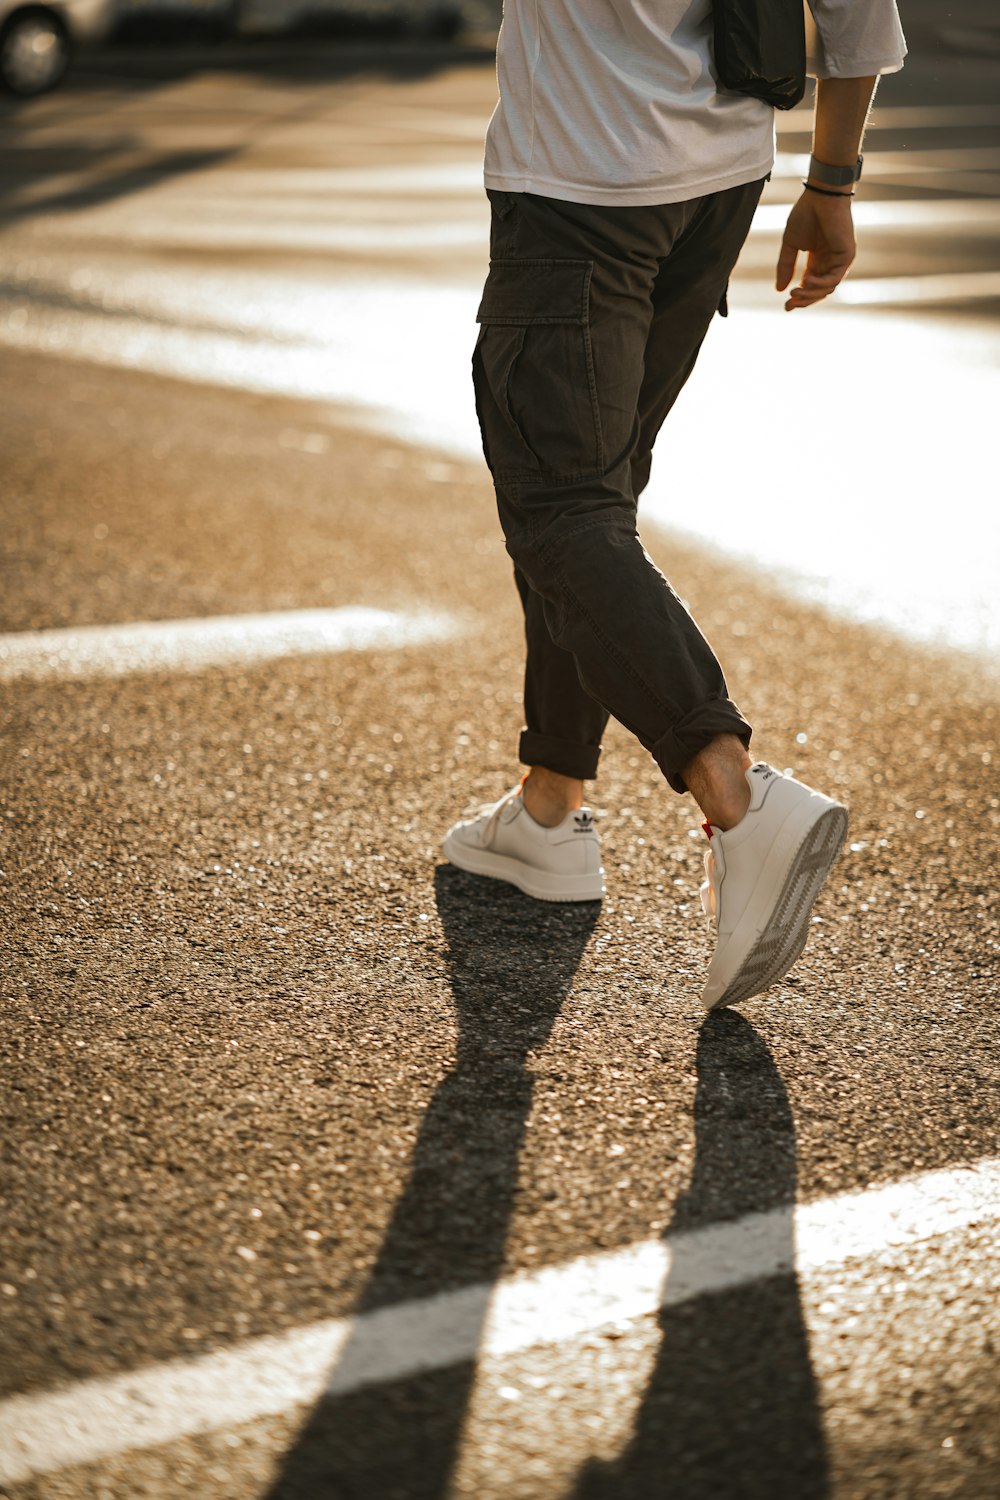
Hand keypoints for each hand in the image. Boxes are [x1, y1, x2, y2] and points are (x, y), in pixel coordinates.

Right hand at [776, 192, 856, 310]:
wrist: (821, 196)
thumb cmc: (806, 214)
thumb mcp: (791, 245)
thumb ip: (786, 266)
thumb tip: (779, 290)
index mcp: (817, 260)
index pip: (809, 286)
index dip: (798, 298)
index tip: (785, 306)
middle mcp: (829, 262)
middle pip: (819, 292)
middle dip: (803, 300)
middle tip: (789, 303)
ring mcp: (839, 260)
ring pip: (827, 289)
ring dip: (810, 294)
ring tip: (795, 292)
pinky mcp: (846, 256)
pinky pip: (834, 279)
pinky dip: (820, 284)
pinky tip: (807, 281)